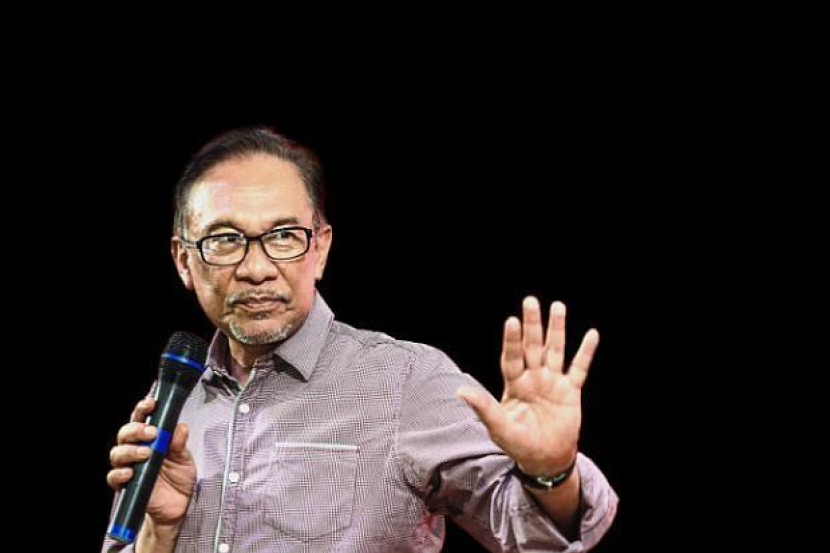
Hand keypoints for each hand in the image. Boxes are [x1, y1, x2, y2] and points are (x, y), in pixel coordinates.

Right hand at [107, 397, 195, 527]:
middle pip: (125, 433)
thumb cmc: (179, 478)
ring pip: (118, 453)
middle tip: (152, 433)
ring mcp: (130, 467)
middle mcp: (137, 450)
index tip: (151, 404)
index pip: (142, 418)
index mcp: (151, 439)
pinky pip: (114, 477)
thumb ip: (180, 443)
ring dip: (130, 450)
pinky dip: (121, 473)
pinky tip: (131, 472)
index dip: (143, 409)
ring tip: (146, 453)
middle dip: (136, 429)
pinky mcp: (126, 485)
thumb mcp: (185, 459)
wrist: (179, 507)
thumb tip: (179, 427)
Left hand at [457, 297, 598, 475]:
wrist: (545, 459)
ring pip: (555, 351)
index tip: (512, 321)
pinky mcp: (571, 392)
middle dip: (532, 325)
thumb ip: (484, 408)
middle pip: (533, 346)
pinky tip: (591, 334)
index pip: (512, 357)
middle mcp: (533, 378)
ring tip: (557, 307)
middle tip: (530, 301)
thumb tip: (460, 391)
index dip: (512, 340)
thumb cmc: (518, 444)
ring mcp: (552, 382)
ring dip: (557, 330)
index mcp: (514, 384)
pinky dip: (585, 352)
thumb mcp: (499, 428)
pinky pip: (579, 368)